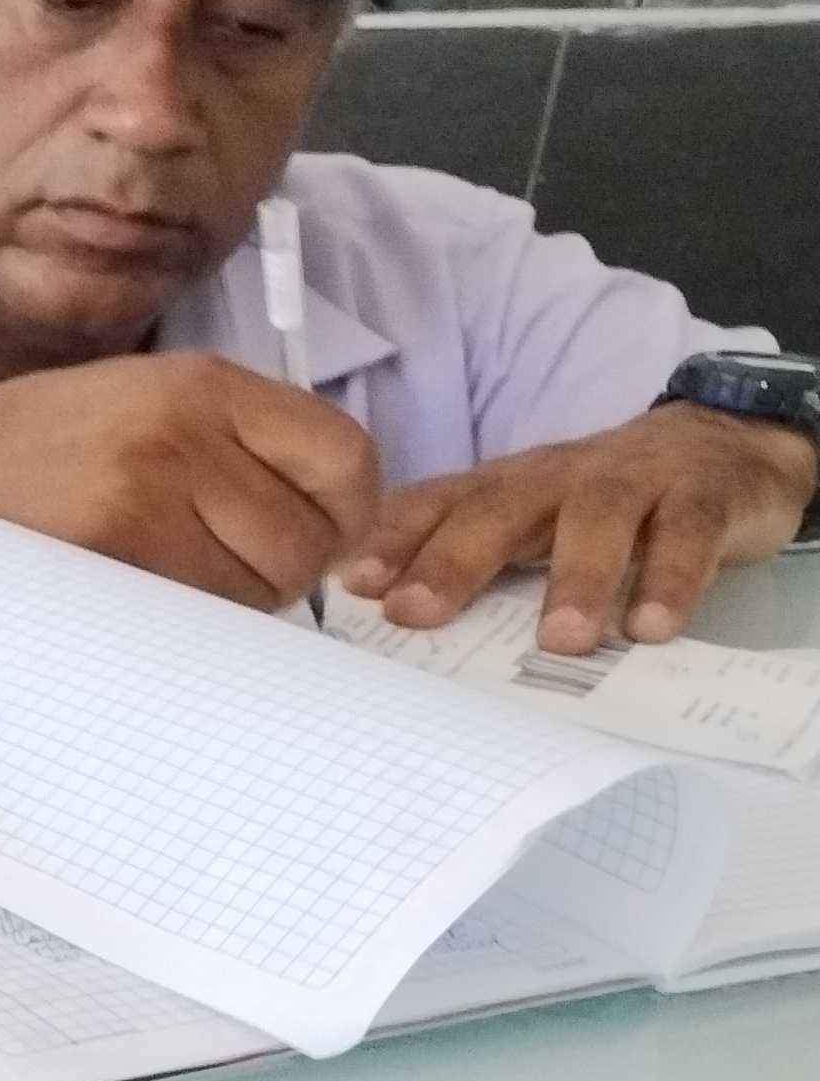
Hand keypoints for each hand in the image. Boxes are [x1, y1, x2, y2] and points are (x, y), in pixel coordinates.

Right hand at [0, 354, 379, 608]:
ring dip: (227, 604)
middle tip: (220, 572)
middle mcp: (183, 428)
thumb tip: (333, 528)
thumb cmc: (33, 451)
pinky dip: (181, 625)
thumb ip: (237, 445)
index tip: (313, 539)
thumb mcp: (143, 404)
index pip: (345, 457)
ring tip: (163, 579)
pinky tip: (131, 597)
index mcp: (203, 385)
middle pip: (308, 537)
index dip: (346, 515)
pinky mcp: (108, 545)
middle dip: (282, 575)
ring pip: (257, 588)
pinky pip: (196, 614)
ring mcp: (144, 488)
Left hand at [335, 405, 815, 650]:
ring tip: (562, 640)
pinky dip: (670, 579)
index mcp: (507, 485)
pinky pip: (687, 532)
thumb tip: (390, 615)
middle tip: (416, 613)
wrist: (728, 440)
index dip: (392, 539)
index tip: (351, 585)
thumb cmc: (606, 500)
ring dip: (577, 578)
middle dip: (452, 559)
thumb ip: (476, 558)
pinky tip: (651, 627)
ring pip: (597, 516)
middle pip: (499, 507)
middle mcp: (559, 476)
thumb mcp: (534, 520)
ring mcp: (635, 479)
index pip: (437, 503)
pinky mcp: (706, 494)